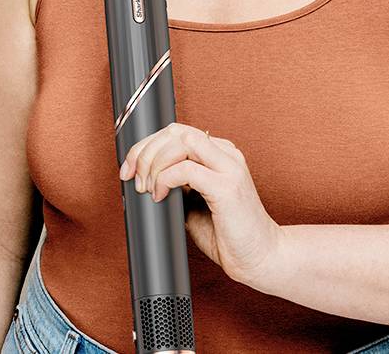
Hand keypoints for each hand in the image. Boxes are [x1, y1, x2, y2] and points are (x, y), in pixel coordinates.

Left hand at [119, 122, 287, 288]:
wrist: (259, 257)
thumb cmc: (228, 234)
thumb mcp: (193, 204)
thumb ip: (175, 186)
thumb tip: (142, 181)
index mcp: (219, 154)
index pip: (176, 132)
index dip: (146, 145)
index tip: (129, 169)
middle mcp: (226, 154)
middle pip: (175, 131)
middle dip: (144, 151)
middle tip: (133, 178)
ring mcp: (229, 167)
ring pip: (181, 142)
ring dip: (154, 164)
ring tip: (148, 189)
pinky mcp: (227, 186)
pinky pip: (186, 169)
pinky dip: (165, 180)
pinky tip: (160, 197)